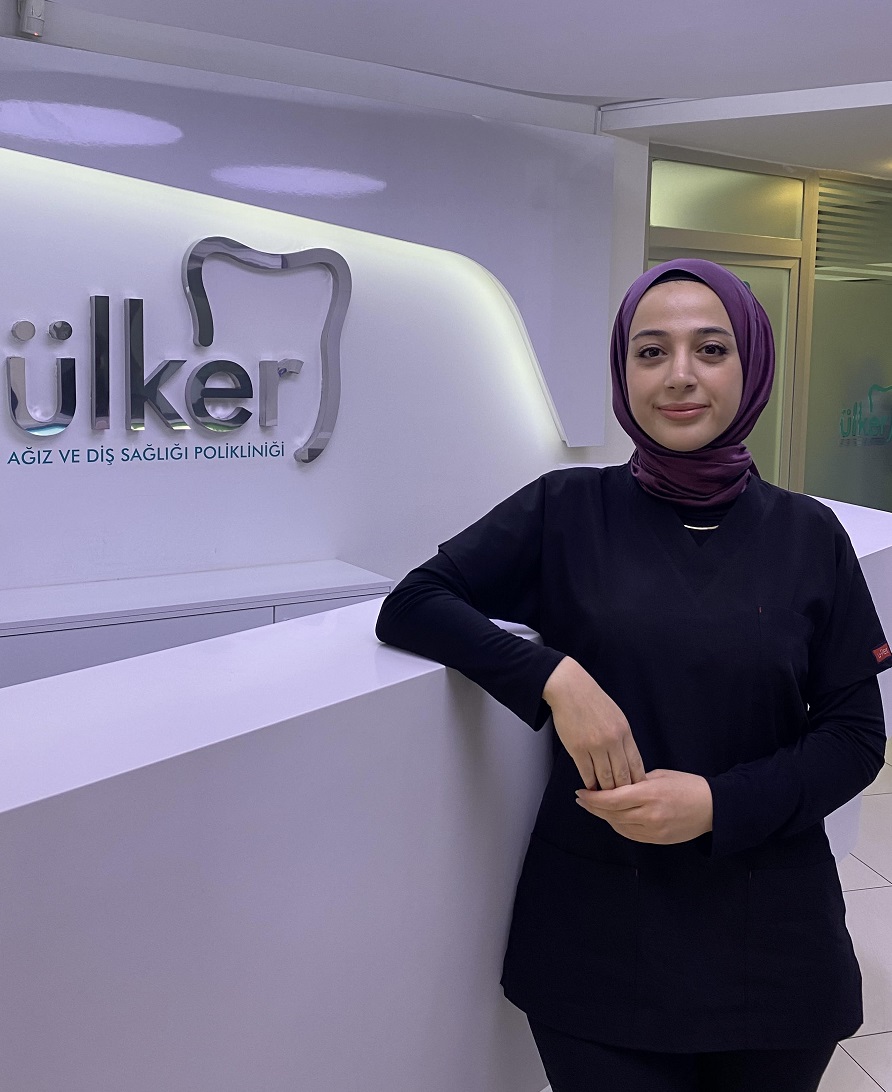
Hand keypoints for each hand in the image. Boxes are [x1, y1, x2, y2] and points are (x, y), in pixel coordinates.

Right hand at [543, 657, 645, 789]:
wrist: (570, 688)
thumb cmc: (592, 701)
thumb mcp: (616, 717)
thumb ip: (622, 738)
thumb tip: (626, 760)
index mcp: (625, 732)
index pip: (636, 765)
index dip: (637, 782)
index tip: (636, 791)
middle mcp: (613, 740)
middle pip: (623, 776)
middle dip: (622, 791)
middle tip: (620, 800)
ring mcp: (595, 745)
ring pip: (605, 778)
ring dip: (605, 790)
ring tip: (604, 796)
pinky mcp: (577, 748)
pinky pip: (587, 773)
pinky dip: (589, 783)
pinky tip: (589, 786)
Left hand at [575, 769, 713, 844]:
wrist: (712, 808)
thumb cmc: (688, 786)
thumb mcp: (660, 775)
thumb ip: (636, 780)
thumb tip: (615, 783)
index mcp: (649, 794)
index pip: (612, 799)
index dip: (593, 797)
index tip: (581, 792)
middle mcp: (649, 814)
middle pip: (611, 814)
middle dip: (593, 807)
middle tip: (582, 799)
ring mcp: (653, 829)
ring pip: (618, 825)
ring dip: (603, 816)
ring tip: (593, 807)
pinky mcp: (657, 839)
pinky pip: (630, 834)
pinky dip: (617, 825)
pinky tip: (611, 817)